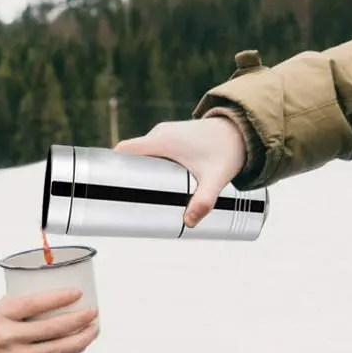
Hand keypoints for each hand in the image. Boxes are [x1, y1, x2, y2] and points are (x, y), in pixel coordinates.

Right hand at [0, 289, 98, 352]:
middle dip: (78, 320)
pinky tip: (80, 344)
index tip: (77, 292)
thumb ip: (18, 309)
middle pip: (52, 328)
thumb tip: (52, 301)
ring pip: (57, 348)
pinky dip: (69, 352)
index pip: (34, 303)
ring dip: (80, 339)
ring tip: (94, 329)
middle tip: (93, 311)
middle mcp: (8, 336)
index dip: (59, 297)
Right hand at [115, 117, 245, 226]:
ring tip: (141, 193)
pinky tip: (156, 180)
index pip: (125, 150)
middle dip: (127, 174)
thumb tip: (190, 223)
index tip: (109, 184)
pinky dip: (150, 164)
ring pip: (143, 153)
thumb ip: (203, 201)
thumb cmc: (227, 150)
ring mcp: (167, 133)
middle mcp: (160, 134)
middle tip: (126, 198)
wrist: (243, 129)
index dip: (113, 165)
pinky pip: (153, 150)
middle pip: (132, 155)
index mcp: (162, 141)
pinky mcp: (174, 136)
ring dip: (140, 170)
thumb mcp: (215, 179)